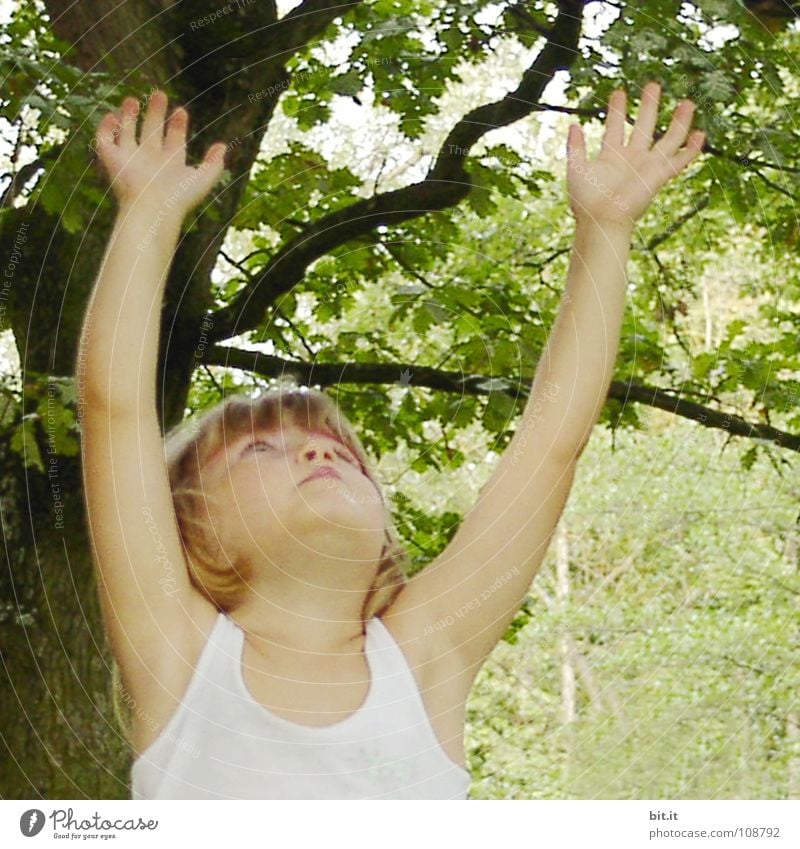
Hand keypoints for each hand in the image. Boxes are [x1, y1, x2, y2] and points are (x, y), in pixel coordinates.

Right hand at [94, 89, 226, 216]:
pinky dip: (105, 127)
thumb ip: (214, 163)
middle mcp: (150, 161)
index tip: (181, 111)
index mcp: (171, 165)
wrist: (152, 208)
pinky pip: (104, 140)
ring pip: (127, 133)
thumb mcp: (203, 178)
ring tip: (133, 100)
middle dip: (156, 114)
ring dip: (129, 116)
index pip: (174, 141)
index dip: (178, 126)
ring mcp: (130, 160)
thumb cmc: (179, 197)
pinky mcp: (111, 160)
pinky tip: (113, 115)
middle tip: (160, 94)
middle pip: (152, 133)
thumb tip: (223, 146)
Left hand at [566, 81, 704, 228]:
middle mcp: (631, 159)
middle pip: (643, 126)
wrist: (601, 220)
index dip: (617, 110)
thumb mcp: (576, 168)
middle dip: (649, 106)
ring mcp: (647, 166)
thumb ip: (575, 147)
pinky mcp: (659, 175)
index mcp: (611, 157)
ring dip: (678, 121)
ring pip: (667, 139)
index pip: (615, 127)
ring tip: (686, 102)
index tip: (619, 91)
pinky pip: (679, 160)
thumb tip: (574, 125)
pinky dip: (691, 149)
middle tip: (654, 84)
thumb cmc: (586, 201)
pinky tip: (701, 134)